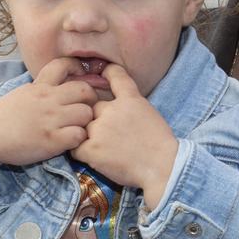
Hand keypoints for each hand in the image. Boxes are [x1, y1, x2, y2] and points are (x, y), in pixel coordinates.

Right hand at [0, 58, 96, 194]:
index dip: (78, 69)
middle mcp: (47, 100)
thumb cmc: (3, 117)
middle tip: (84, 110)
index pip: (64, 65)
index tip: (80, 78)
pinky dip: (79, 139)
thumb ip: (44, 87)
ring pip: (86, 114)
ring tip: (77, 128)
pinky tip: (70, 141)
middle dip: (90, 100)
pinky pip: (79, 135)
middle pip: (86, 91)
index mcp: (40, 87)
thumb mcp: (23, 93)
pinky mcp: (50, 140)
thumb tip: (63, 80)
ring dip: (86, 122)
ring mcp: (50, 120)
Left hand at [72, 65, 177, 208]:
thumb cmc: (160, 145)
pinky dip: (82, 153)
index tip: (103, 71)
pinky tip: (95, 157)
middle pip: (94, 107)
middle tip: (109, 134)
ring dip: (88, 136)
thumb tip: (119, 108)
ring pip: (83, 127)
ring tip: (103, 149)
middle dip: (97, 118)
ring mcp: (99, 129)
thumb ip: (132, 107)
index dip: (108, 72)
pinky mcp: (91, 149)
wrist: (162, 167)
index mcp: (131, 99)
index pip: (116, 76)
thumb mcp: (150, 114)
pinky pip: (75, 148)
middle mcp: (112, 110)